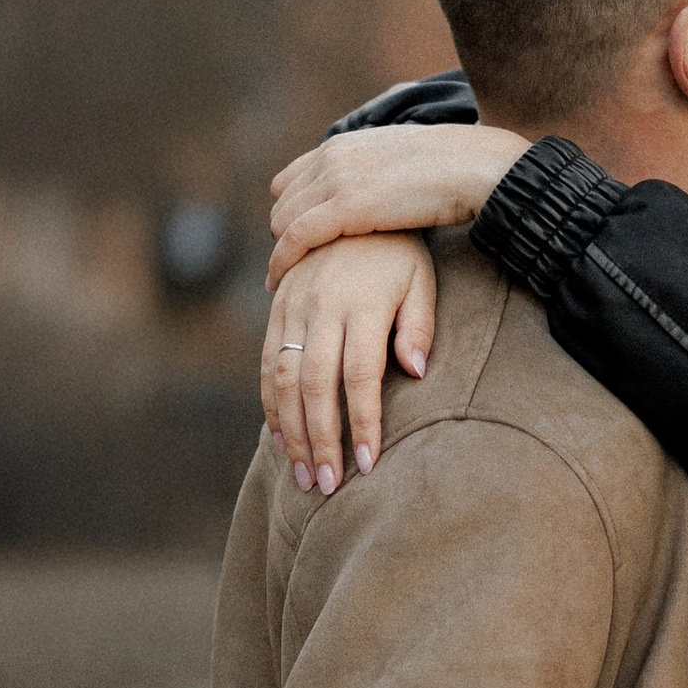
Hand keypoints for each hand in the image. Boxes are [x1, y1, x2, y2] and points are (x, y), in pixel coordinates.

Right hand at [263, 240, 438, 489]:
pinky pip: (266, 361)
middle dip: (320, 440)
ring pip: (282, 378)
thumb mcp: (422, 280)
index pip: (360, 375)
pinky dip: (269, 404)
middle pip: (314, 384)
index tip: (367, 465)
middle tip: (326, 485)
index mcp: (363, 303)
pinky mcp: (277, 306)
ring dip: (290, 431)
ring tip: (303, 474)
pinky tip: (281, 438)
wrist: (356, 201)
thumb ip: (419, 326)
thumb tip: (415, 373)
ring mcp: (294, 305)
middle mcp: (322, 305)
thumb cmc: (400, 252)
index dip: (361, 423)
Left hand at [267, 124, 528, 278]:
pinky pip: (295, 237)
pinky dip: (281, 260)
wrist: (474, 168)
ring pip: (282, 220)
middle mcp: (332, 157)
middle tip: (292, 266)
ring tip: (285, 279)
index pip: (291, 179)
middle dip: (284, 233)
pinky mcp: (345, 207)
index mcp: (344, 144)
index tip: (297, 240)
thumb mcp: (398, 164)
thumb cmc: (451, 172)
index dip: (292, 211)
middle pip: (282, 201)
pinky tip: (278, 281)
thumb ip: (373, 176)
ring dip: (281, 250)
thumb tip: (369, 194)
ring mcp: (336, 179)